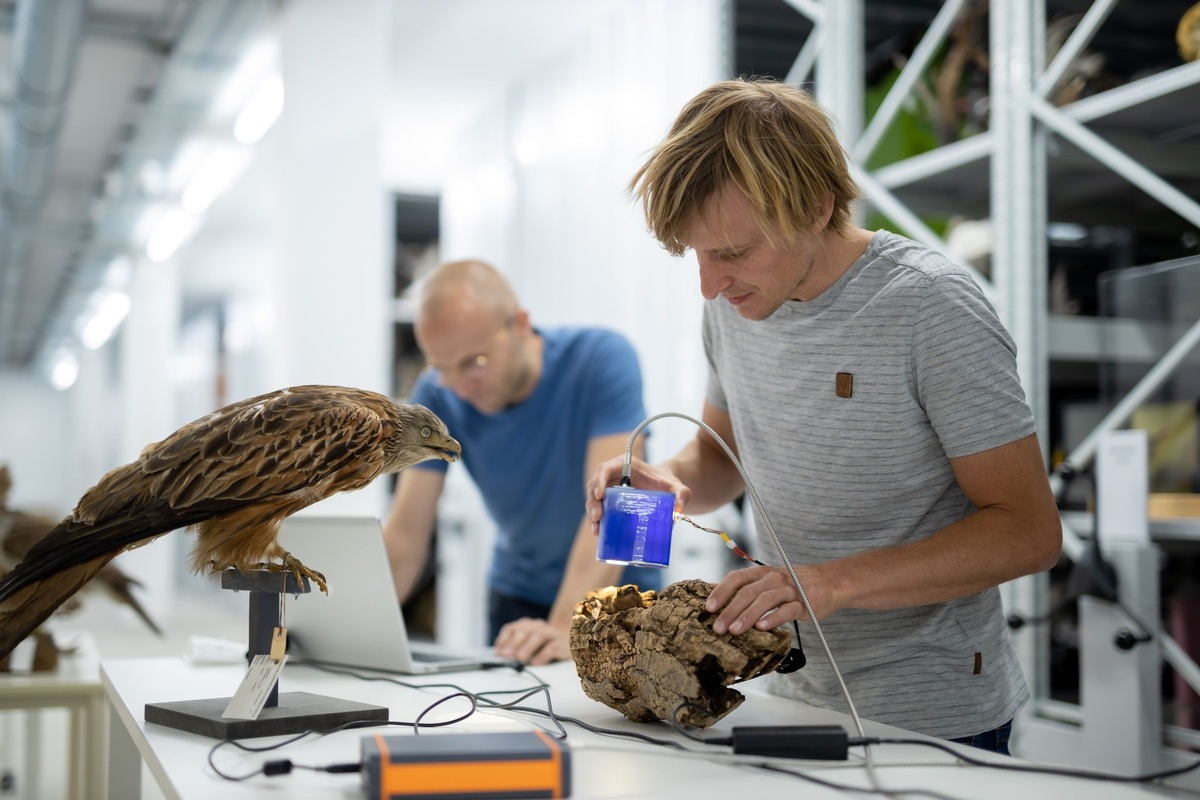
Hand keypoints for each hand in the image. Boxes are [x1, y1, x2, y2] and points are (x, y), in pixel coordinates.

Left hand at [493, 617, 571, 664]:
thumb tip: (501, 656)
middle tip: (506, 655)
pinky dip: (542, 655)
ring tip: (519, 658)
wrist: (568, 640)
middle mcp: (538, 626)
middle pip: (525, 631)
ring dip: (527, 647)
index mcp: (527, 624)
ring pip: (538, 636)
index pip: (512, 628)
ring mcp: (551, 633)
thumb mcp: (527, 642)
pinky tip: (535, 663)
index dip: (504, 640)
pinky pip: (551, 648)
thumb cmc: (542, 644)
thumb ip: (515, 647)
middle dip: (514, 643)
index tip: (498, 652)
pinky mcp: (561, 644)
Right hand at [585, 456, 691, 533]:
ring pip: (593, 497)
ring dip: (592, 512)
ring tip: (596, 528)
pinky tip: (598, 531)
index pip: (605, 468)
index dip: (599, 480)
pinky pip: (599, 507)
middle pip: (595, 484)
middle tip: (597, 516)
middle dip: (593, 501)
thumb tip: (679, 510)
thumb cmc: (666, 483)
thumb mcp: (676, 486)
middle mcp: (613, 474)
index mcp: (624, 464)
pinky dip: (597, 519)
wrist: (663, 488)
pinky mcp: (610, 499)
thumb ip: (682, 494)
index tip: (600, 495)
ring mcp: (609, 487)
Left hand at [705, 563, 840, 634]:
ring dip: (747, 616)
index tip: (709, 607)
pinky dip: (773, 618)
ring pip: (765, 601)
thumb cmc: (795, 585)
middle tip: (718, 627)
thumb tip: (719, 599)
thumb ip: (749, 589)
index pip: (738, 578)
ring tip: (735, 630)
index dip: (722, 591)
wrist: (830, 582)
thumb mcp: (770, 581)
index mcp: (763, 573)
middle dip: (730, 610)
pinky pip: (787, 611)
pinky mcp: (804, 603)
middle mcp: (774, 578)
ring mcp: (790, 590)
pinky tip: (762, 628)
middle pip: (748, 592)